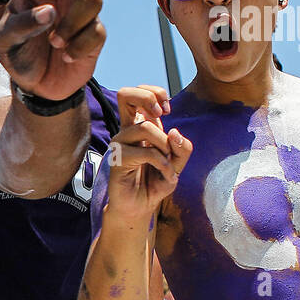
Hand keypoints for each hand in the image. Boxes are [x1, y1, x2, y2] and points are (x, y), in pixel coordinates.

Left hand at [0, 0, 104, 100]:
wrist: (34, 85)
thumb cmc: (18, 52)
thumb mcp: (6, 39)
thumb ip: (22, 23)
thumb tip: (50, 12)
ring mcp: (81, 10)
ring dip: (72, 21)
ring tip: (54, 42)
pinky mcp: (95, 33)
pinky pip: (97, 29)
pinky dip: (79, 45)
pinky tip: (66, 56)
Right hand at [104, 85, 191, 224]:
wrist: (140, 207)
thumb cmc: (155, 183)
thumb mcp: (177, 164)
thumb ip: (182, 148)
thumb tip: (174, 132)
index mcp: (139, 126)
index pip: (137, 93)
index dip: (154, 92)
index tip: (167, 110)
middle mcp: (127, 131)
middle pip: (125, 94)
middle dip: (149, 98)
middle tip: (163, 115)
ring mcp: (120, 144)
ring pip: (144, 126)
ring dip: (164, 145)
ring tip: (168, 162)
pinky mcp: (117, 160)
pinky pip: (146, 153)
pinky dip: (163, 164)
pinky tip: (165, 175)